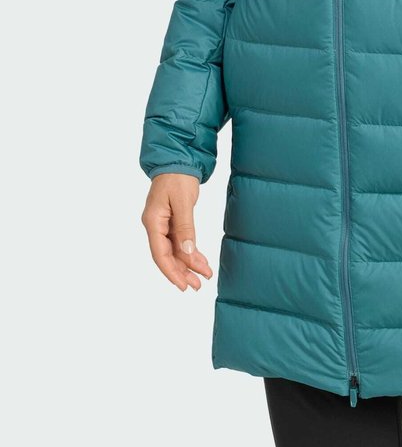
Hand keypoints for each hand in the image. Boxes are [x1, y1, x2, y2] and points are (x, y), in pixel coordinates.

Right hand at [141, 173, 213, 290]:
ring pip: (174, 250)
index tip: (183, 286)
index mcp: (153, 222)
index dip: (171, 272)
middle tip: (197, 286)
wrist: (177, 159)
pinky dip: (190, 251)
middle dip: (182, 272)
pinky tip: (200, 261)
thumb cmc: (178, 177)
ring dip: (188, 264)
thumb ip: (185, 228)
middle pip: (166, 255)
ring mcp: (162, 224)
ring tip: (203, 276)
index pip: (160, 254)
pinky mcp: (171, 221)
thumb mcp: (183, 202)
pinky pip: (179, 241)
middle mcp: (155, 225)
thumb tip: (187, 252)